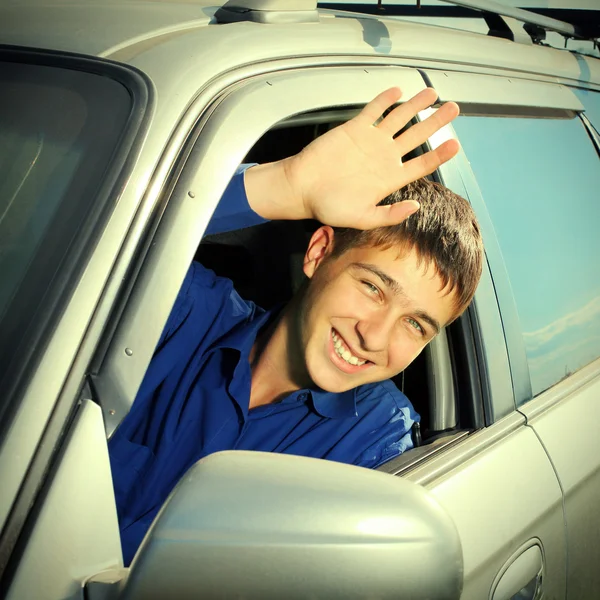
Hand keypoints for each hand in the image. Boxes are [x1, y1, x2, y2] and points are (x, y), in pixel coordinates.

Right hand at [285, 87, 459, 228]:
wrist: (303, 188)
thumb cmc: (328, 206)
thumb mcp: (362, 218)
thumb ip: (389, 214)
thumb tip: (416, 207)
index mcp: (389, 178)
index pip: (421, 163)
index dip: (439, 154)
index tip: (456, 144)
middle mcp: (384, 158)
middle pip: (416, 136)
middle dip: (435, 122)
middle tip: (453, 109)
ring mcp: (370, 142)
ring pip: (399, 119)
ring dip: (416, 106)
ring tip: (432, 94)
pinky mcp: (354, 129)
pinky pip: (373, 111)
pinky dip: (385, 100)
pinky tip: (398, 91)